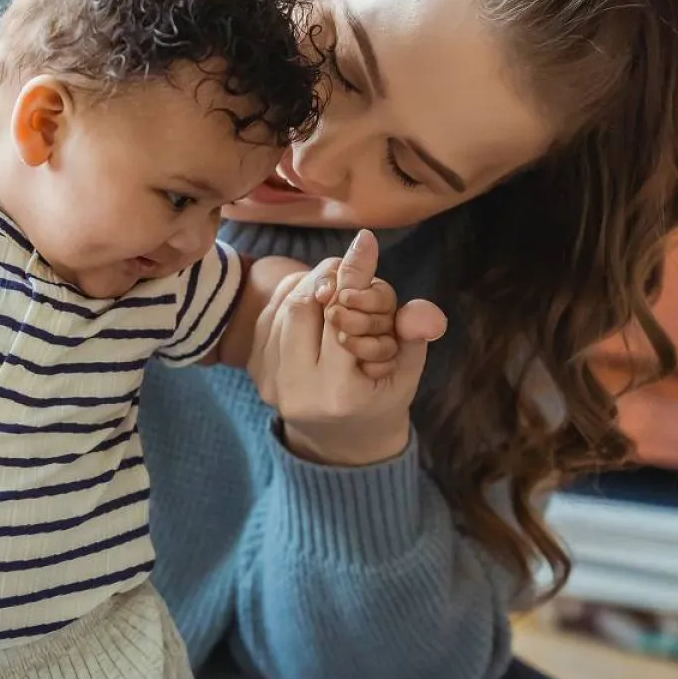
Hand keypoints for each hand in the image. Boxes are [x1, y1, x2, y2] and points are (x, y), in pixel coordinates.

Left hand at [248, 230, 447, 465]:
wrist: (339, 436)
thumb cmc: (380, 396)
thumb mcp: (407, 369)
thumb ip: (414, 336)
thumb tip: (422, 311)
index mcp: (340, 394)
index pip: (340, 319)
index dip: (354, 278)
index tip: (365, 242)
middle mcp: (296, 391)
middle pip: (303, 306)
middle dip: (331, 280)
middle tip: (351, 273)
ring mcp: (270, 383)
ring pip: (285, 307)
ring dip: (313, 286)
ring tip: (337, 290)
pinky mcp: (255, 373)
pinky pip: (270, 317)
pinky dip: (294, 298)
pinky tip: (315, 303)